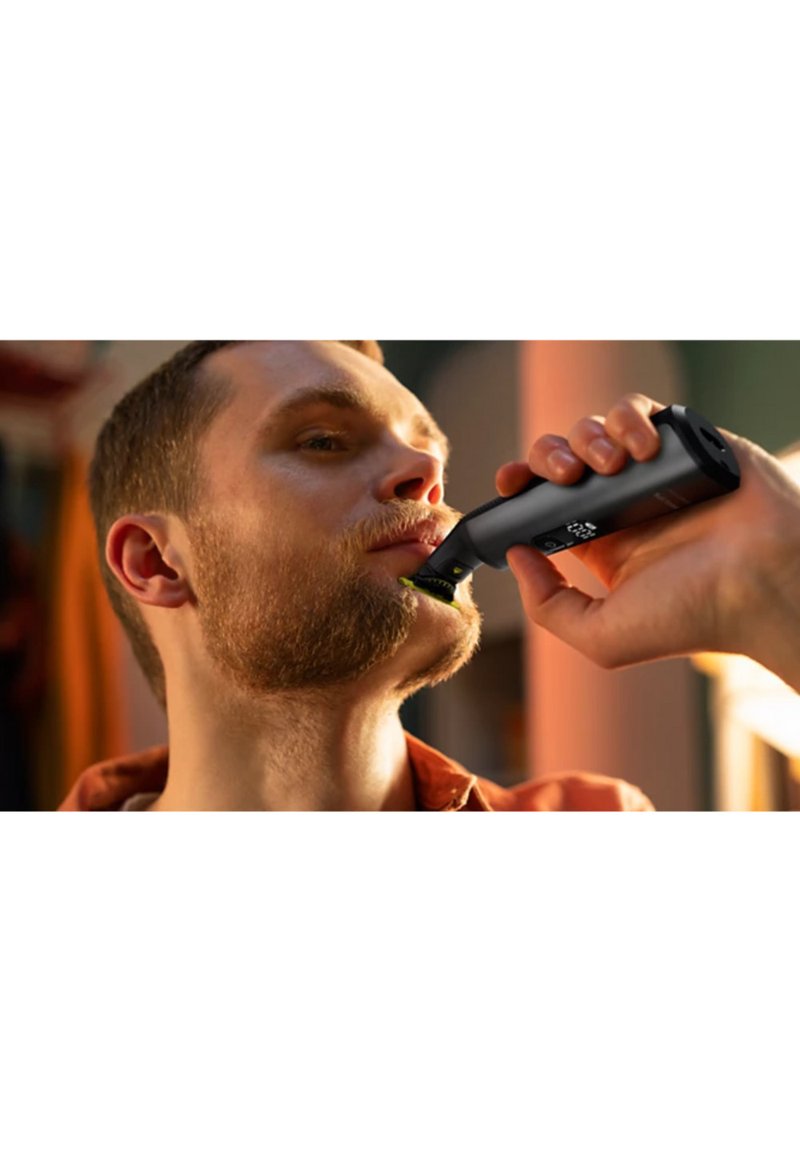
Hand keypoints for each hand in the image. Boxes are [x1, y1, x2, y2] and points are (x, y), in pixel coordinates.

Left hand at [496, 393, 799, 689]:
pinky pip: (638, 409)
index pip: (542, 502)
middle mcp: (622, 503)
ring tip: (611, 467)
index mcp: (600, 540)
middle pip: (561, 458)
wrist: (762, 583)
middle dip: (548, 457)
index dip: (519, 485)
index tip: (509, 483)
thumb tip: (516, 554)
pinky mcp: (682, 440)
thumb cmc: (692, 616)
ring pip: (593, 429)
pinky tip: (641, 449)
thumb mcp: (601, 636)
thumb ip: (547, 604)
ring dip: (588, 438)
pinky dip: (628, 418)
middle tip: (566, 477)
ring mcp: (651, 469)